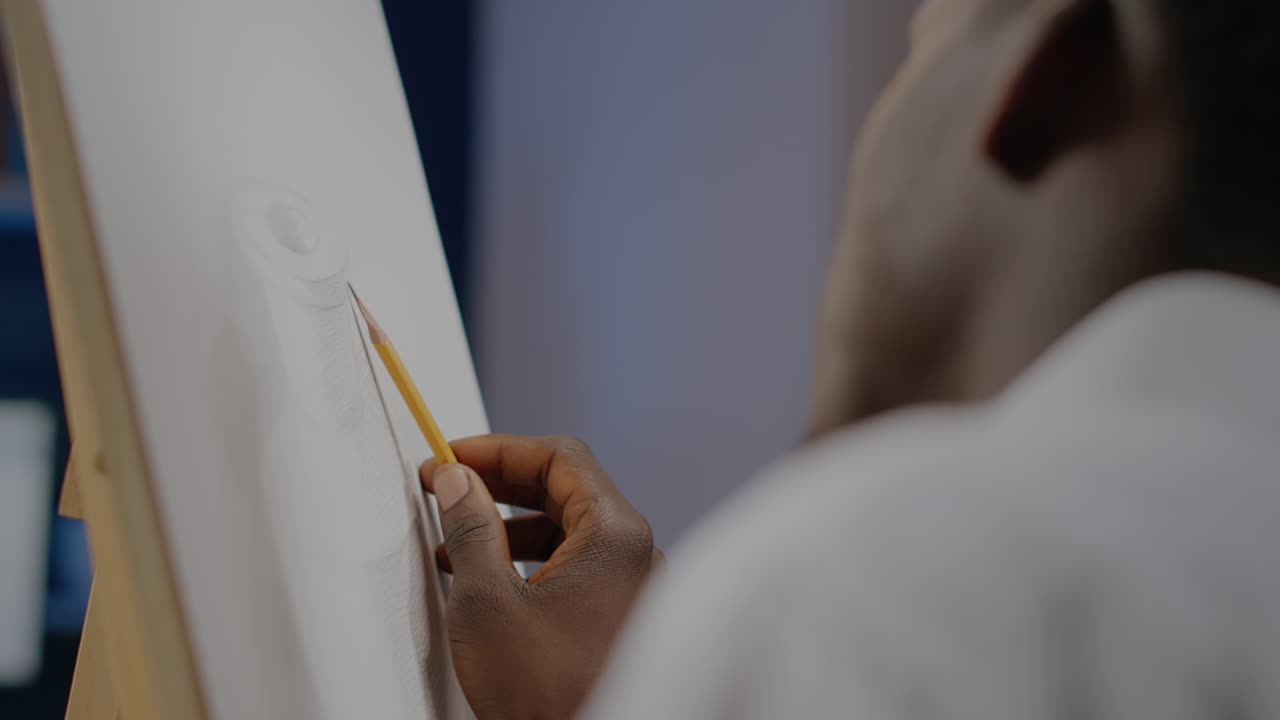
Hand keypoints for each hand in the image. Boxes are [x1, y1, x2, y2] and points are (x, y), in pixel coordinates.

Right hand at [420, 435, 661, 719]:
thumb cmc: (547, 693)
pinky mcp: (620, 615)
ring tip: (456, 539)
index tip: (452, 457)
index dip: (498, 449)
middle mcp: (636, 553)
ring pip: (569, 528)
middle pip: (566, 488)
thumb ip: (469, 528)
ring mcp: (633, 586)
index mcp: (615, 535)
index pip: (560, 457)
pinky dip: (530, 558)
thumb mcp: (487, 601)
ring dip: (510, 525)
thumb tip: (455, 479)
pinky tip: (488, 576)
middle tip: (449, 485)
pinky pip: (576, 564)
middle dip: (501, 483)